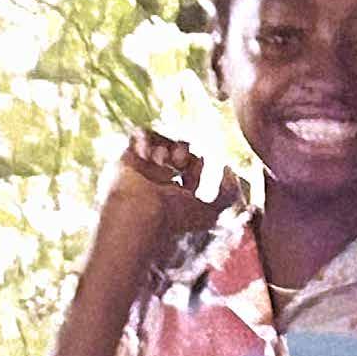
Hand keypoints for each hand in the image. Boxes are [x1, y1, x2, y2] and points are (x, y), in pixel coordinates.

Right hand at [113, 127, 241, 236]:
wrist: (140, 215)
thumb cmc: (175, 218)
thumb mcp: (212, 212)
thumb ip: (229, 193)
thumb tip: (228, 168)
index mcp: (177, 194)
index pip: (191, 169)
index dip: (199, 164)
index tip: (201, 164)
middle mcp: (160, 182)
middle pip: (177, 153)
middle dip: (183, 152)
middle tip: (181, 160)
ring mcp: (143, 171)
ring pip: (161, 143)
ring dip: (167, 147)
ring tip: (165, 159)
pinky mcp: (127, 160)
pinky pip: (138, 136)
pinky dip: (146, 139)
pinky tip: (150, 154)